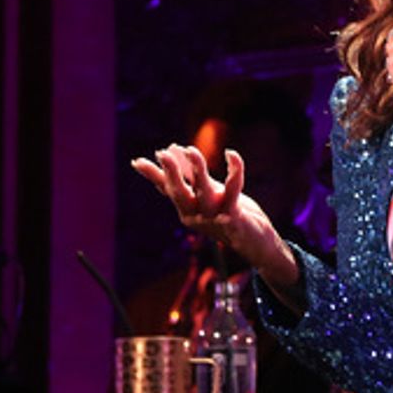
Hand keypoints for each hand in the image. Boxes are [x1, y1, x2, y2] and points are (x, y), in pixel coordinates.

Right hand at [131, 144, 299, 294]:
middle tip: (163, 154)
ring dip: (198, 169)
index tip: (137, 161)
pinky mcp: (234, 216)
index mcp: (187, 210)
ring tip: (191, 150)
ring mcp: (214, 217)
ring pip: (203, 191)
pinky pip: (233, 189)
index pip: (167, 190)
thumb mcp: (208, 195)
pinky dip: (234, 170)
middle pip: (179, 194)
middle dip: (171, 173)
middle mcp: (196, 215)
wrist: (255, 243)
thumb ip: (194, 178)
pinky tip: (231, 153)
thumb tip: (176, 152)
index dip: (153, 175)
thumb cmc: (230, 214)